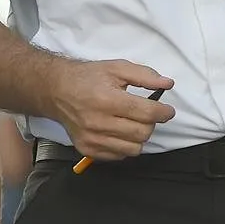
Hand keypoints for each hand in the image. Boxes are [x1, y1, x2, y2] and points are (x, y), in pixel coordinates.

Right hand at [52, 59, 174, 160]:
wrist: (56, 90)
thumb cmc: (88, 78)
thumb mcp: (117, 68)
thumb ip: (144, 75)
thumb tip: (167, 83)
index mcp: (107, 100)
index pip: (147, 113)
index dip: (163, 112)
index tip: (167, 111)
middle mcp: (98, 122)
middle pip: (142, 133)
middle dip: (150, 123)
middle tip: (146, 114)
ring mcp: (92, 139)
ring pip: (133, 149)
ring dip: (138, 137)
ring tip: (131, 123)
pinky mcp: (87, 149)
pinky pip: (119, 156)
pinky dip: (124, 145)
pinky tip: (118, 131)